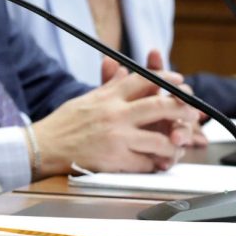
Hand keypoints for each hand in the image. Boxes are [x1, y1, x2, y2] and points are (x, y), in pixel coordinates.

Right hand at [33, 62, 199, 176]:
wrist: (43, 147)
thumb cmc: (63, 124)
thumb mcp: (87, 99)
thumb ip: (110, 87)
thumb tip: (126, 71)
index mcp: (108, 97)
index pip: (144, 80)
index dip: (167, 79)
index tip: (179, 81)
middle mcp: (114, 114)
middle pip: (160, 106)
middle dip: (183, 109)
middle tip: (192, 114)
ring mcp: (116, 138)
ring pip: (161, 140)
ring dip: (173, 145)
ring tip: (175, 145)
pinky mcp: (115, 160)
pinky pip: (147, 163)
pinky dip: (155, 164)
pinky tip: (156, 162)